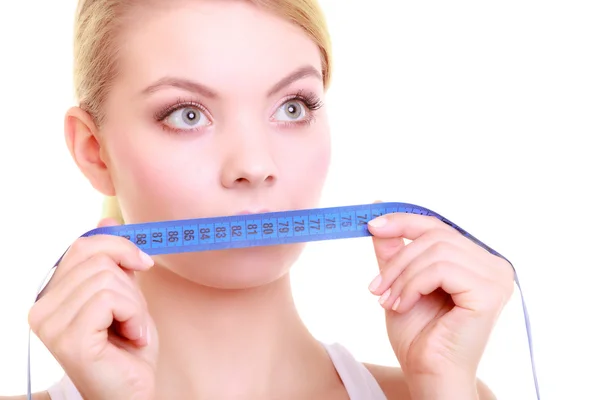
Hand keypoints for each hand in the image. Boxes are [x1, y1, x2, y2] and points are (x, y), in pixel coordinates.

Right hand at [28, 218, 158, 399]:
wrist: (132, 391)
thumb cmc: (128, 348)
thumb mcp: (125, 295)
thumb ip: (112, 262)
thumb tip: (106, 218)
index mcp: (52, 293)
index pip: (82, 245)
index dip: (119, 246)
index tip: (142, 263)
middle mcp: (42, 307)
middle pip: (96, 258)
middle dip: (130, 283)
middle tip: (134, 314)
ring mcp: (50, 323)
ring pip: (107, 279)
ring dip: (134, 304)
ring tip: (132, 330)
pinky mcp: (67, 338)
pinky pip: (110, 300)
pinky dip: (134, 315)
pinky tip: (132, 337)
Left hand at [367, 211, 513, 394]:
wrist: (428, 373)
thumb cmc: (418, 335)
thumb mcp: (400, 281)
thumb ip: (395, 249)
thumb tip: (378, 211)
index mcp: (476, 261)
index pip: (439, 227)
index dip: (404, 221)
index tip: (372, 224)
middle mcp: (492, 265)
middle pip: (436, 235)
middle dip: (398, 260)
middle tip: (375, 287)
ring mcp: (496, 277)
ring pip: (436, 251)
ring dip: (402, 276)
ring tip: (388, 301)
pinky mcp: (489, 292)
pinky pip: (440, 269)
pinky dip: (413, 285)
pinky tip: (403, 306)